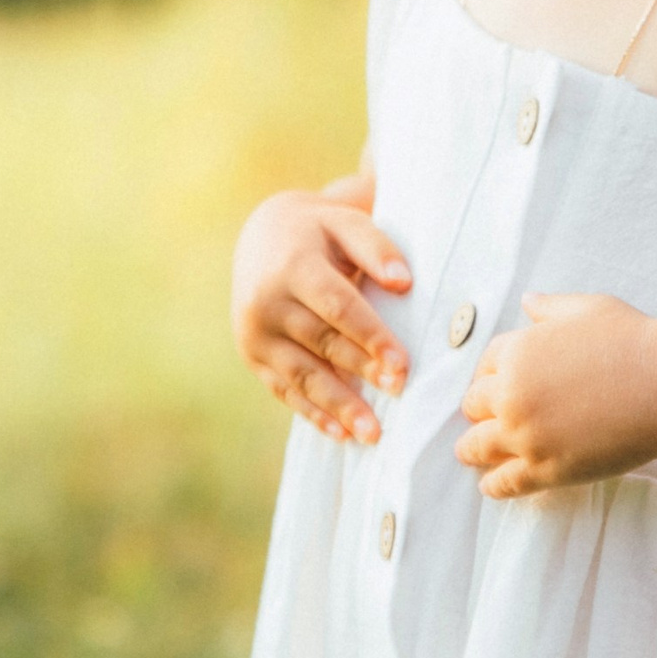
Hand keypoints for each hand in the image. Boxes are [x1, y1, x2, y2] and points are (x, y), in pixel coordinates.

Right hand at [232, 172, 411, 443]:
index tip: (401, 364)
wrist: (261, 239)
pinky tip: (341, 434)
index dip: (370, 336)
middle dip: (360, 371)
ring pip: (301, 374)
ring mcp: (254, 333)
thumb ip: (375, 247)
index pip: (336, 306)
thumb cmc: (319, 234)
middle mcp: (266, 302)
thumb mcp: (344, 223)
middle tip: (397, 394)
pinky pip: (284, 390)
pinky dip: (313, 413)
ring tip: (372, 433)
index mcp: (293, 266)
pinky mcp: (252, 356)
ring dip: (338, 405)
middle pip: (320, 343)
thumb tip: (403, 282)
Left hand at [456, 293, 656, 498]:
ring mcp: (524, 435)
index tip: (491, 384)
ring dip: (470, 449)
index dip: (489, 375)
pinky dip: (492, 485)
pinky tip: (489, 485)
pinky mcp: (543, 468)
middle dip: (478, 410)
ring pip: (478, 446)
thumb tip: (528, 300)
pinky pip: (504, 482)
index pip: (485, 364)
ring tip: (468, 453)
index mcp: (518, 351)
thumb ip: (551, 308)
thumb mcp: (588, 309)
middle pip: (475, 405)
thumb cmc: (632, 341)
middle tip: (480, 419)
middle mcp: (511, 393)